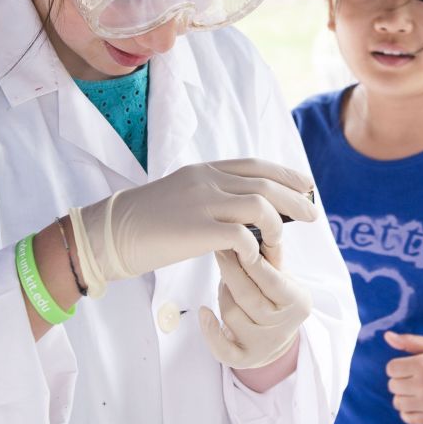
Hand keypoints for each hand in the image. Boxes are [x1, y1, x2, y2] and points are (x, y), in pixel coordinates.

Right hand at [68, 158, 316, 294]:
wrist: (109, 234)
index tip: (306, 185)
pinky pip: (242, 235)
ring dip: (278, 225)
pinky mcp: (195, 230)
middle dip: (295, 199)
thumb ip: (214, 194)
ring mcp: (201, 203)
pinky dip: (254, 247)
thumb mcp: (184, 196)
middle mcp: (206, 180)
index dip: (285, 174)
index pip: (256, 165)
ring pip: (260, 205)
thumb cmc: (147, 222)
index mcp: (204, 170)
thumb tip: (250, 207)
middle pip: (265, 183)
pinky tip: (254, 258)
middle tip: (313, 215)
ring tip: (281, 242)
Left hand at [199, 245, 311, 369]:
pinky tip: (203, 312)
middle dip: (231, 272)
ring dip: (223, 293)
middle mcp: (283, 327)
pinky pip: (222, 349)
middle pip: (248, 297)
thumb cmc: (277, 296)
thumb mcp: (283, 275)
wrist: (278, 336)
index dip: (251, 261)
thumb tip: (260, 221)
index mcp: (298, 303)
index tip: (236, 239)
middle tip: (219, 249)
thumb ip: (272, 255)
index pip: (272, 280)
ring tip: (225, 280)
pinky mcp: (245, 361)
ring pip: (232, 314)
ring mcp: (264, 346)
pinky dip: (210, 330)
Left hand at [383, 332, 422, 423]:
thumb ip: (409, 341)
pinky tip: (418, 403)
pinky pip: (407, 418)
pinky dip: (409, 412)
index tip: (410, 366)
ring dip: (404, 396)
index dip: (398, 366)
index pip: (391, 369)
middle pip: (393, 386)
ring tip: (417, 390)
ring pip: (397, 403)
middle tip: (416, 377)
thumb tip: (387, 336)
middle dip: (401, 380)